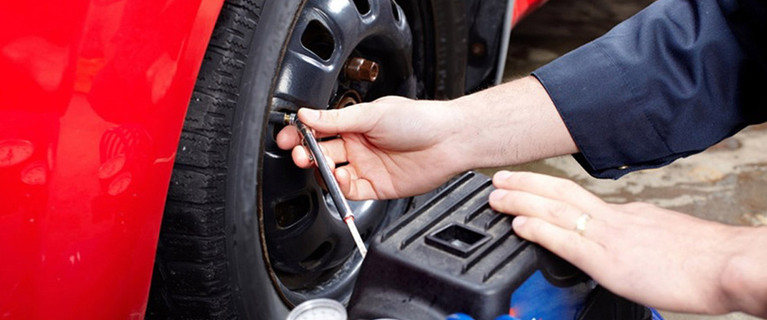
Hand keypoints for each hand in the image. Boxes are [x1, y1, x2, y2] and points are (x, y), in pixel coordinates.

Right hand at [276, 96, 468, 199]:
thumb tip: (306, 115)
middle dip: (307, 154)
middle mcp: (358, 145)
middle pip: (323, 153)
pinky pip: (352, 191)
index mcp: (355, 123)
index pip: (320, 129)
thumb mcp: (372, 114)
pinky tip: (343, 178)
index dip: (302, 134)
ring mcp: (367, 166)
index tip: (288, 137)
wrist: (448, 140)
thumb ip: (337, 118)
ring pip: (334, 174)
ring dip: (323, 171)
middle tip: (301, 154)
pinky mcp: (377, 187)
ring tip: (324, 165)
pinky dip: (342, 187)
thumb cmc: (419, 119)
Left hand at [488, 170, 766, 315]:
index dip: (548, 191)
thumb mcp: (669, 239)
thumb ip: (642, 238)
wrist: (732, 265)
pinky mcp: (609, 261)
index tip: (528, 187)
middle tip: (498, 178)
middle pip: (561, 193)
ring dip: (521, 200)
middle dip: (526, 184)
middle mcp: (616, 219)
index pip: (580, 199)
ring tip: (495, 195)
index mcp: (629, 216)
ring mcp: (610, 238)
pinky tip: (517, 224)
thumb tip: (629, 245)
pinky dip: (538, 229)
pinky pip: (565, 240)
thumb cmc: (709, 260)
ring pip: (556, 210)